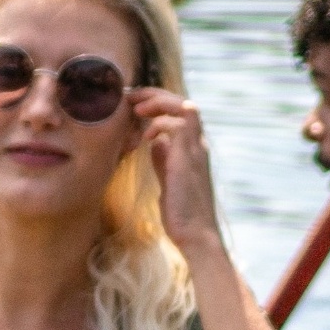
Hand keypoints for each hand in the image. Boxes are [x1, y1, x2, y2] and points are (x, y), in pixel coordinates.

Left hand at [128, 86, 222, 249]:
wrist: (195, 234)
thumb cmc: (181, 212)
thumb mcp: (168, 178)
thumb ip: (163, 159)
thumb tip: (155, 142)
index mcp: (192, 148)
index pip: (180, 112)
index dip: (158, 103)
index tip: (134, 105)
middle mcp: (197, 145)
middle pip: (183, 103)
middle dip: (156, 95)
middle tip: (131, 97)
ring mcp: (195, 150)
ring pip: (184, 107)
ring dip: (158, 103)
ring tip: (137, 108)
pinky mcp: (187, 160)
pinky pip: (178, 126)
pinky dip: (159, 124)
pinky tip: (144, 137)